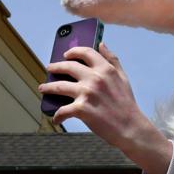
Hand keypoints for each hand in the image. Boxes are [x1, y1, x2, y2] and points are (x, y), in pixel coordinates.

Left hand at [38, 43, 171, 173]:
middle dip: (56, 67)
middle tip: (50, 69)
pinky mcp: (81, 109)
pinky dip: (57, 115)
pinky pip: (62, 110)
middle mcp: (95, 78)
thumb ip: (113, 60)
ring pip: (59, 86)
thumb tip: (102, 44)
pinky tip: (56, 118)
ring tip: (43, 88)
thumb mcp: (123, 78)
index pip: (86, 53)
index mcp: (106, 69)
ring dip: (48, 87)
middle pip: (68, 66)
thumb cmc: (127, 105)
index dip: (73, 51)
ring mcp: (86, 93)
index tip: (66, 54)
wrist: (130, 128)